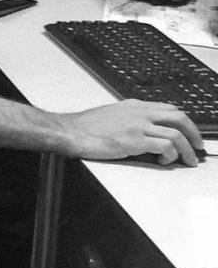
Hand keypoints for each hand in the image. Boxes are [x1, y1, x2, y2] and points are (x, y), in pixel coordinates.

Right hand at [59, 100, 203, 165]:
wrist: (70, 131)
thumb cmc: (85, 126)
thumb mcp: (111, 113)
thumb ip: (129, 116)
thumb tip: (143, 126)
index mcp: (134, 106)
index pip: (169, 108)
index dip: (185, 122)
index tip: (189, 133)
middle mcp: (139, 113)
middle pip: (179, 118)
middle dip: (194, 134)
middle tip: (198, 147)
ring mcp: (138, 126)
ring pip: (176, 134)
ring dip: (187, 150)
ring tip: (187, 160)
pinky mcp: (135, 140)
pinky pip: (165, 146)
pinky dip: (170, 155)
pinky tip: (164, 161)